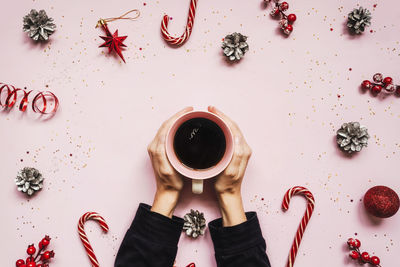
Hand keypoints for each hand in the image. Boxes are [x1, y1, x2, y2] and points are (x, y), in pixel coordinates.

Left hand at [148, 107, 193, 217]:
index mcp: (156, 148)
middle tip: (189, 110)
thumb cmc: (170, 182)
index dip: (177, 116)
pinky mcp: (161, 150)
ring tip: (187, 115)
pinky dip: (175, 127)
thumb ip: (162, 153)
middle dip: (177, 115)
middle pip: (166, 124)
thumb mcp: (167, 169)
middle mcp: (155, 146)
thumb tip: (162, 138)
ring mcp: (157, 147)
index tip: (187, 111)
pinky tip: (182, 126)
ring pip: (167, 128)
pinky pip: (167, 133)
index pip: (166, 126)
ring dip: (176, 120)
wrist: (167, 192)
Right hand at [208, 106, 251, 225]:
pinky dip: (222, 127)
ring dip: (222, 120)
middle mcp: (243, 148)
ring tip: (212, 115)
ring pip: (231, 129)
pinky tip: (215, 126)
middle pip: (233, 126)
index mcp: (243, 150)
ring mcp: (240, 150)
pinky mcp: (235, 152)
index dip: (223, 117)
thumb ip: (236, 154)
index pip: (234, 127)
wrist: (228, 194)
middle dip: (222, 116)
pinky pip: (230, 135)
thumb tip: (238, 137)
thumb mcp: (230, 171)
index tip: (213, 111)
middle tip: (211, 109)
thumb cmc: (227, 184)